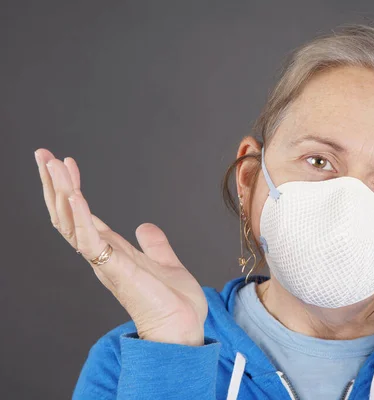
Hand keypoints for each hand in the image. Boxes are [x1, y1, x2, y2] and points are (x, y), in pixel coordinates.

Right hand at [34, 148, 207, 345]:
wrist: (183, 328)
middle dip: (55, 184)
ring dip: (62, 192)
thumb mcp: (165, 262)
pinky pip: (91, 242)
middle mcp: (102, 255)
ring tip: (52, 165)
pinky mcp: (115, 270)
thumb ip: (154, 244)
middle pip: (69, 215)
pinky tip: (75, 196)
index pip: (83, 214)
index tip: (67, 163)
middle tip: (43, 155)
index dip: (73, 188)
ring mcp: (106, 262)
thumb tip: (145, 226)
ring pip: (73, 223)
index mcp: (112, 251)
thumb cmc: (174, 303)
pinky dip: (81, 218)